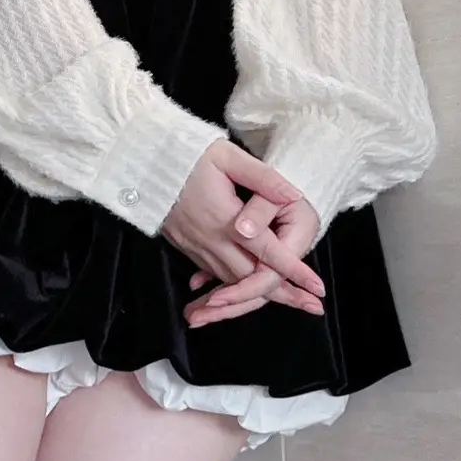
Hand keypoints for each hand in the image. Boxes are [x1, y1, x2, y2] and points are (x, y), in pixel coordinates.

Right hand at [160, 142, 323, 315]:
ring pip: (231, 281)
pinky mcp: (185, 246)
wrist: (144, 162)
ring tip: (288, 301)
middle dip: (283, 294)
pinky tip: (246, 291)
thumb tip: (293, 195)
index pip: (267, 252)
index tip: (316, 287)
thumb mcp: (228, 157)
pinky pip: (213, 274)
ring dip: (258, 294)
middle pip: (251, 278)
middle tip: (312, 305)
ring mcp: (195, 245)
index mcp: (225, 219)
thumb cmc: (188, 154)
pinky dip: (234, 285)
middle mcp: (210, 239)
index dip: (294, 271)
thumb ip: (264, 178)